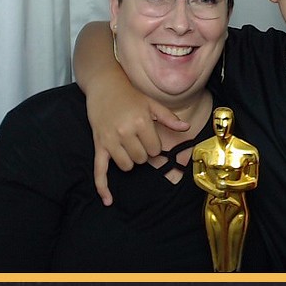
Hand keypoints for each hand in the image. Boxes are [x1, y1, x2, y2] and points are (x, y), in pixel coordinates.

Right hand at [85, 81, 193, 206]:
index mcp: (141, 121)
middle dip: (143, 152)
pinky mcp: (99, 145)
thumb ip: (169, 118)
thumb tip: (186, 129)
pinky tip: (108, 200)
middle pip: (141, 159)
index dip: (154, 145)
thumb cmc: (129, 94)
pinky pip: (99, 170)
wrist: (103, 85)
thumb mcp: (151, 103)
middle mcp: (125, 132)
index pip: (155, 149)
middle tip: (138, 138)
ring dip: (130, 160)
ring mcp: (110, 140)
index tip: (149, 134)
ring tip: (128, 146)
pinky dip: (103, 187)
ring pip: (126, 165)